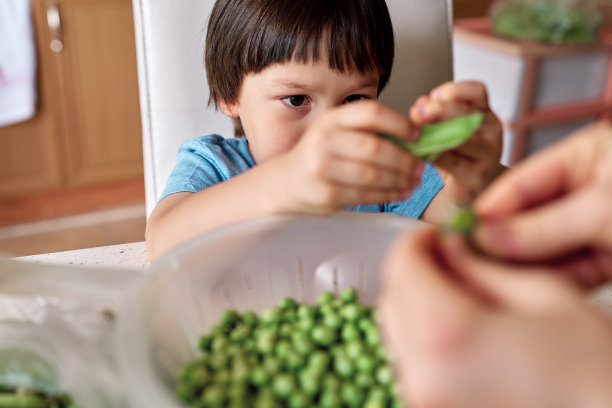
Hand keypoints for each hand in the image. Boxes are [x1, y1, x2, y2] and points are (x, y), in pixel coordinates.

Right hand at [276, 100, 423, 213]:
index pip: (371, 112)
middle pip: (375, 147)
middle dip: (404, 159)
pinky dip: (388, 195)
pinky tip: (400, 193)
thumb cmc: (321, 157)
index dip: (399, 123)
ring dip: (399, 180)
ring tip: (414, 182)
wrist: (286, 182)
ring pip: (372, 174)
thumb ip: (367, 132)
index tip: (417, 135)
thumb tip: (414, 140)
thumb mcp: (337, 134)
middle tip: (421, 167)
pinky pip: (365, 195)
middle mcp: (324, 139)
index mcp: (332, 119)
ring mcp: (322, 167)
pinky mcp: (325, 193)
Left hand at [379, 228, 611, 407]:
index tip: (435, 236)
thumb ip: (480, 267)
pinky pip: (413, 365)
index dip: (416, 241)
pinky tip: (463, 335)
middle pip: (392, 302)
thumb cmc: (592, 367)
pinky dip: (426, 341)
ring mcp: (423, 401)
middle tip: (447, 262)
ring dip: (418, 307)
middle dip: (414, 273)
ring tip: (460, 299)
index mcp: (448, 333)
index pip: (402, 267)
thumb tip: (447, 249)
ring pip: (398, 335)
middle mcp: (423, 374)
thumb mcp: (542, 295)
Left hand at [410, 81, 503, 202]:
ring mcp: (488, 154)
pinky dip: (434, 155)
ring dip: (436, 134)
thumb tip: (419, 105)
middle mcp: (491, 130)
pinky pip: (453, 162)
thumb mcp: (448, 128)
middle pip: (468, 113)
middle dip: (438, 110)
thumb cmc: (459, 153)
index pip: (478, 91)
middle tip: (417, 114)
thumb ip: (434, 115)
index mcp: (485, 112)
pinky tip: (420, 153)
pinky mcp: (476, 175)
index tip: (433, 96)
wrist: (472, 186)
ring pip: (463, 138)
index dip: (454, 90)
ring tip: (416, 135)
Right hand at [474, 122, 611, 287]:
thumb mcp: (605, 209)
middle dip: (505, 241)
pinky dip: (554, 282)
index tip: (464, 230)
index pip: (522, 182)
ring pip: (548, 248)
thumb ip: (545, 227)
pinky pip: (572, 271)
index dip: (491, 207)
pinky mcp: (610, 257)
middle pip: (531, 217)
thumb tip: (490, 237)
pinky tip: (530, 290)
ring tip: (496, 280)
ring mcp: (598, 225)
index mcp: (587, 156)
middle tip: (472, 261)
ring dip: (525, 265)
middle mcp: (588, 189)